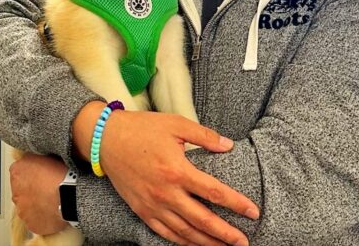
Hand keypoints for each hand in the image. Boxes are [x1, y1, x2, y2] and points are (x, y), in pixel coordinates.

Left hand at [10, 153, 68, 235]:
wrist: (68, 196)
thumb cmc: (60, 173)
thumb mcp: (46, 154)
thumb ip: (34, 157)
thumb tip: (33, 158)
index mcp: (17, 173)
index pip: (19, 172)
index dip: (31, 173)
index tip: (41, 174)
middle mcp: (15, 193)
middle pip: (21, 191)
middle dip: (31, 190)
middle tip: (47, 187)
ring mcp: (23, 212)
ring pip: (28, 207)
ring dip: (36, 204)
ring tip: (52, 200)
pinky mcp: (32, 225)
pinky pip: (36, 220)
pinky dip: (43, 216)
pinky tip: (54, 211)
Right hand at [101, 111, 259, 245]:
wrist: (105, 139)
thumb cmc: (142, 128)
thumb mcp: (176, 124)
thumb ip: (205, 136)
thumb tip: (228, 146)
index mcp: (177, 171)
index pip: (214, 193)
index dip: (236, 204)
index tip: (253, 212)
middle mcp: (166, 193)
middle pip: (202, 220)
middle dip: (225, 234)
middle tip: (244, 242)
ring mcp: (152, 205)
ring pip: (184, 232)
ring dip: (206, 243)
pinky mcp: (141, 211)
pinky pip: (165, 233)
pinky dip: (182, 242)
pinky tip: (194, 244)